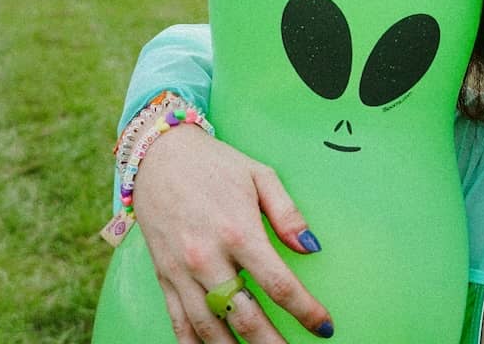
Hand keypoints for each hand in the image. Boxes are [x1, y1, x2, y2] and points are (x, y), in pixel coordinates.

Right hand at [132, 125, 334, 341]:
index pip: (278, 284)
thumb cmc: (216, 164)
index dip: (306, 310)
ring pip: (210, 328)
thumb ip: (288, 214)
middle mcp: (207, 258)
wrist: (159, 156)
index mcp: (239, 232)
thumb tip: (311, 248)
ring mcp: (181, 272)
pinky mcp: (163, 277)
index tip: (325, 327)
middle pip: (246, 317)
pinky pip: (178, 322)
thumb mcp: (260, 176)